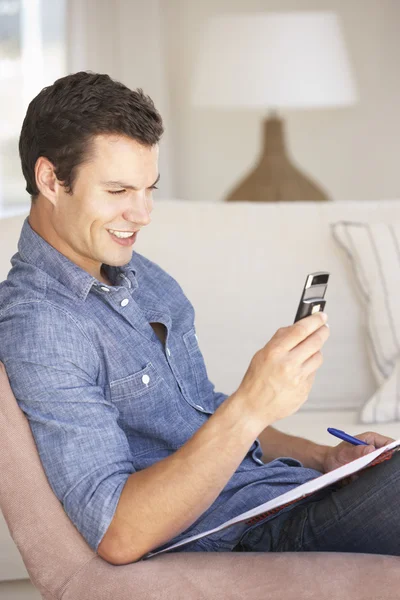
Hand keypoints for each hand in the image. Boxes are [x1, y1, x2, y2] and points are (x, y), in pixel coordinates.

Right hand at [235, 312, 329, 429]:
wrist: (253, 408)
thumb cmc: (255, 381)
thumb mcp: (261, 355)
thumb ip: (279, 340)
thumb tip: (296, 327)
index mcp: (275, 352)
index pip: (300, 330)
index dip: (314, 320)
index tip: (321, 316)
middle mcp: (288, 365)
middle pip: (315, 341)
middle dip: (322, 332)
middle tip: (324, 328)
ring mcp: (298, 379)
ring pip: (318, 357)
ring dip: (315, 351)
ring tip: (307, 352)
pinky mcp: (305, 391)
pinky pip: (313, 373)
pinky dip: (308, 369)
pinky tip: (298, 372)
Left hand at [322, 431, 395, 475]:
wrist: (329, 464)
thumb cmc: (336, 456)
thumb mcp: (344, 453)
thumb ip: (357, 451)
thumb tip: (371, 449)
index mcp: (370, 439)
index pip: (389, 443)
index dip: (391, 451)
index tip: (387, 460)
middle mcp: (374, 447)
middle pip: (390, 455)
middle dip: (386, 463)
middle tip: (376, 468)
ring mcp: (374, 458)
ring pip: (385, 465)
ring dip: (379, 470)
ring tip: (366, 471)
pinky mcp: (372, 468)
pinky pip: (379, 472)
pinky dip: (375, 476)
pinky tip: (365, 476)